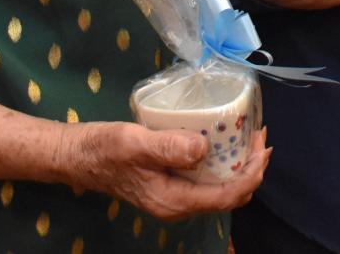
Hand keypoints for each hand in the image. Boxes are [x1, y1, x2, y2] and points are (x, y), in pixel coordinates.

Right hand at [60, 121, 268, 220]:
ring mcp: (175, 196)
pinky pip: (207, 179)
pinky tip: (224, 140)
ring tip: (249, 136)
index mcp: (174, 201)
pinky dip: (223, 162)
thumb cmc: (103, 149)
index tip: (262, 145)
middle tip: (260, 135)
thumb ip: (167, 147)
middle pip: (230, 195)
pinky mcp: (171, 184)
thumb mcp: (133, 143)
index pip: (227, 196)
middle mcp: (178, 205)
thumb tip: (203, 149)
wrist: (77, 156)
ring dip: (239, 165)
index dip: (251, 174)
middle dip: (251, 168)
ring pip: (220, 188)